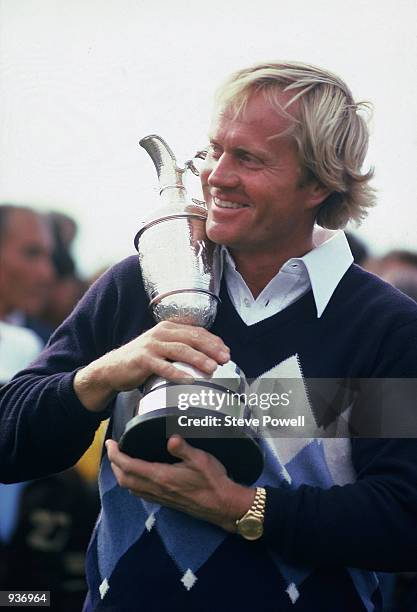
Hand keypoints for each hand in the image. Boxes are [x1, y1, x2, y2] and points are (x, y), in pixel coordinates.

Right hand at [74, 321, 229, 411]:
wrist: (112, 368)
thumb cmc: (142, 361)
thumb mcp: (163, 349)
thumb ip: (181, 349)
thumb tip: (208, 358)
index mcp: (168, 328)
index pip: (197, 331)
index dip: (214, 341)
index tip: (227, 352)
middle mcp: (161, 333)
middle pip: (192, 338)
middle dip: (211, 348)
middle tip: (225, 359)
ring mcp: (151, 346)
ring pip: (180, 350)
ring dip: (198, 359)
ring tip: (212, 368)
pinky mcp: (142, 359)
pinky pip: (163, 366)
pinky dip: (177, 373)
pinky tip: (189, 380)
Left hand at [105, 435, 254, 531]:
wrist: (222, 505)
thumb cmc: (213, 481)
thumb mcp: (201, 459)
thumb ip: (184, 448)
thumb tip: (171, 439)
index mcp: (162, 476)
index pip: (129, 466)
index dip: (115, 454)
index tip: (110, 443)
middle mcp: (157, 489)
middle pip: (124, 479)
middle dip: (114, 464)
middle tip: (112, 450)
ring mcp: (160, 497)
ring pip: (130, 488)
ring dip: (121, 475)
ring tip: (120, 461)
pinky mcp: (166, 502)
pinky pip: (140, 493)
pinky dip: (131, 483)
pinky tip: (138, 477)